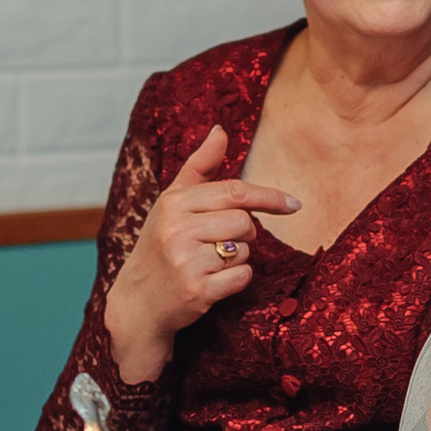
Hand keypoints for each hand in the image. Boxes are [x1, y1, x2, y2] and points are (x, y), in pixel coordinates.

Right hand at [103, 126, 300, 383]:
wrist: (137, 301)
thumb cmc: (160, 245)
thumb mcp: (172, 202)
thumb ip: (200, 166)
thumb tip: (221, 129)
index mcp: (174, 203)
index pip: (235, 192)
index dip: (269, 197)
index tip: (293, 204)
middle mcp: (178, 229)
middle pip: (245, 222)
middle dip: (244, 233)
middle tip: (221, 242)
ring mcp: (186, 261)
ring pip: (245, 251)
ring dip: (237, 257)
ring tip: (209, 262)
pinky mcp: (197, 290)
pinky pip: (242, 277)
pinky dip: (236, 280)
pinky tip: (213, 282)